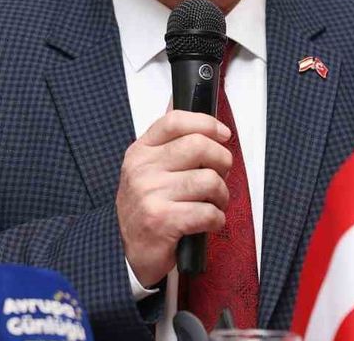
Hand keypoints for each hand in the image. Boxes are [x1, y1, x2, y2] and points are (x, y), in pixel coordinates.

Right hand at [116, 110, 232, 286]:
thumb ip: (167, 141)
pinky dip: (216, 219)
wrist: (131, 252)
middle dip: (222, 161)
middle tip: (220, 175)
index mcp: (140, 151)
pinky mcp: (161, 221)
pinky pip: (207, 212)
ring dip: (221, 195)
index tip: (222, 134)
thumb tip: (180, 100)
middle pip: (198, 146)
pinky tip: (208, 222)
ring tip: (214, 203)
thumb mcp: (149, 170)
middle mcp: (142, 169)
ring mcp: (150, 194)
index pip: (175, 121)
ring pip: (208, 180)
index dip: (206, 123)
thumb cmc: (148, 208)